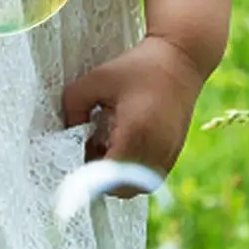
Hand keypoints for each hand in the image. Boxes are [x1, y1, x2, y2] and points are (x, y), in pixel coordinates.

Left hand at [62, 35, 207, 194]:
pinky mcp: (174, 154)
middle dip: (101, 176)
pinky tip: (124, 139)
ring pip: (137, 185)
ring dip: (118, 173)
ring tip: (106, 140)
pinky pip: (149, 176)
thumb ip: (75, 104)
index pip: (109, 177)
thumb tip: (68, 129)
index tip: (75, 156)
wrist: (179, 60)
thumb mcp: (97, 79)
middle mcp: (156, 151)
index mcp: (136, 133)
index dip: (88, 173)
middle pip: (123, 189)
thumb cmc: (137, 67)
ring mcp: (168, 155)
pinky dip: (133, 167)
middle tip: (89, 146)